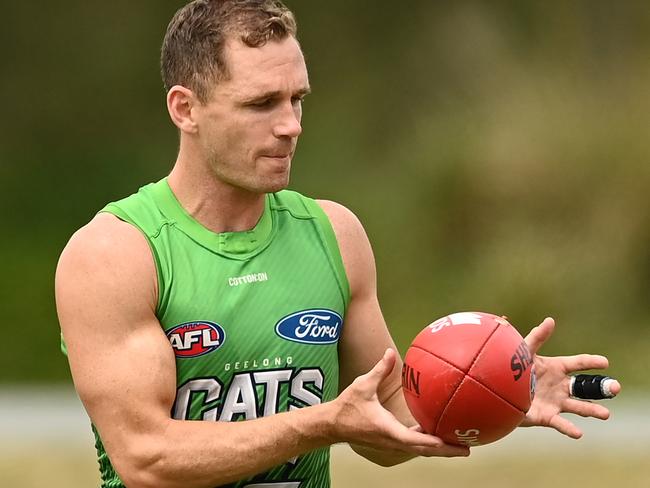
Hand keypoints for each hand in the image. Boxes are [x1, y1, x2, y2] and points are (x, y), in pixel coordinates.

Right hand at [332, 348, 468, 457]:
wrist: (332, 425)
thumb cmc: (347, 406)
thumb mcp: (363, 385)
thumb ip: (379, 369)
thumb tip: (391, 352)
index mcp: (388, 429)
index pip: (415, 440)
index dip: (434, 442)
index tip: (451, 442)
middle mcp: (392, 440)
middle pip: (425, 451)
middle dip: (446, 451)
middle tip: (466, 448)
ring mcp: (392, 443)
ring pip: (420, 450)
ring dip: (439, 449)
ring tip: (458, 444)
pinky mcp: (390, 441)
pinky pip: (413, 445)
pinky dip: (428, 443)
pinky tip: (436, 434)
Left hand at [520, 318, 621, 437]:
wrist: (498, 390)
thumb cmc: (512, 369)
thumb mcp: (524, 352)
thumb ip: (537, 337)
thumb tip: (550, 320)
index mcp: (556, 368)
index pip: (578, 363)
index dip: (591, 362)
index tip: (605, 362)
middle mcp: (560, 386)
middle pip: (584, 387)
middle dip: (601, 388)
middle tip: (615, 388)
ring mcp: (555, 402)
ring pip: (578, 407)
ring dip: (592, 410)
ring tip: (605, 414)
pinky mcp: (546, 416)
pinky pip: (560, 424)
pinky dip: (569, 429)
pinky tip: (579, 433)